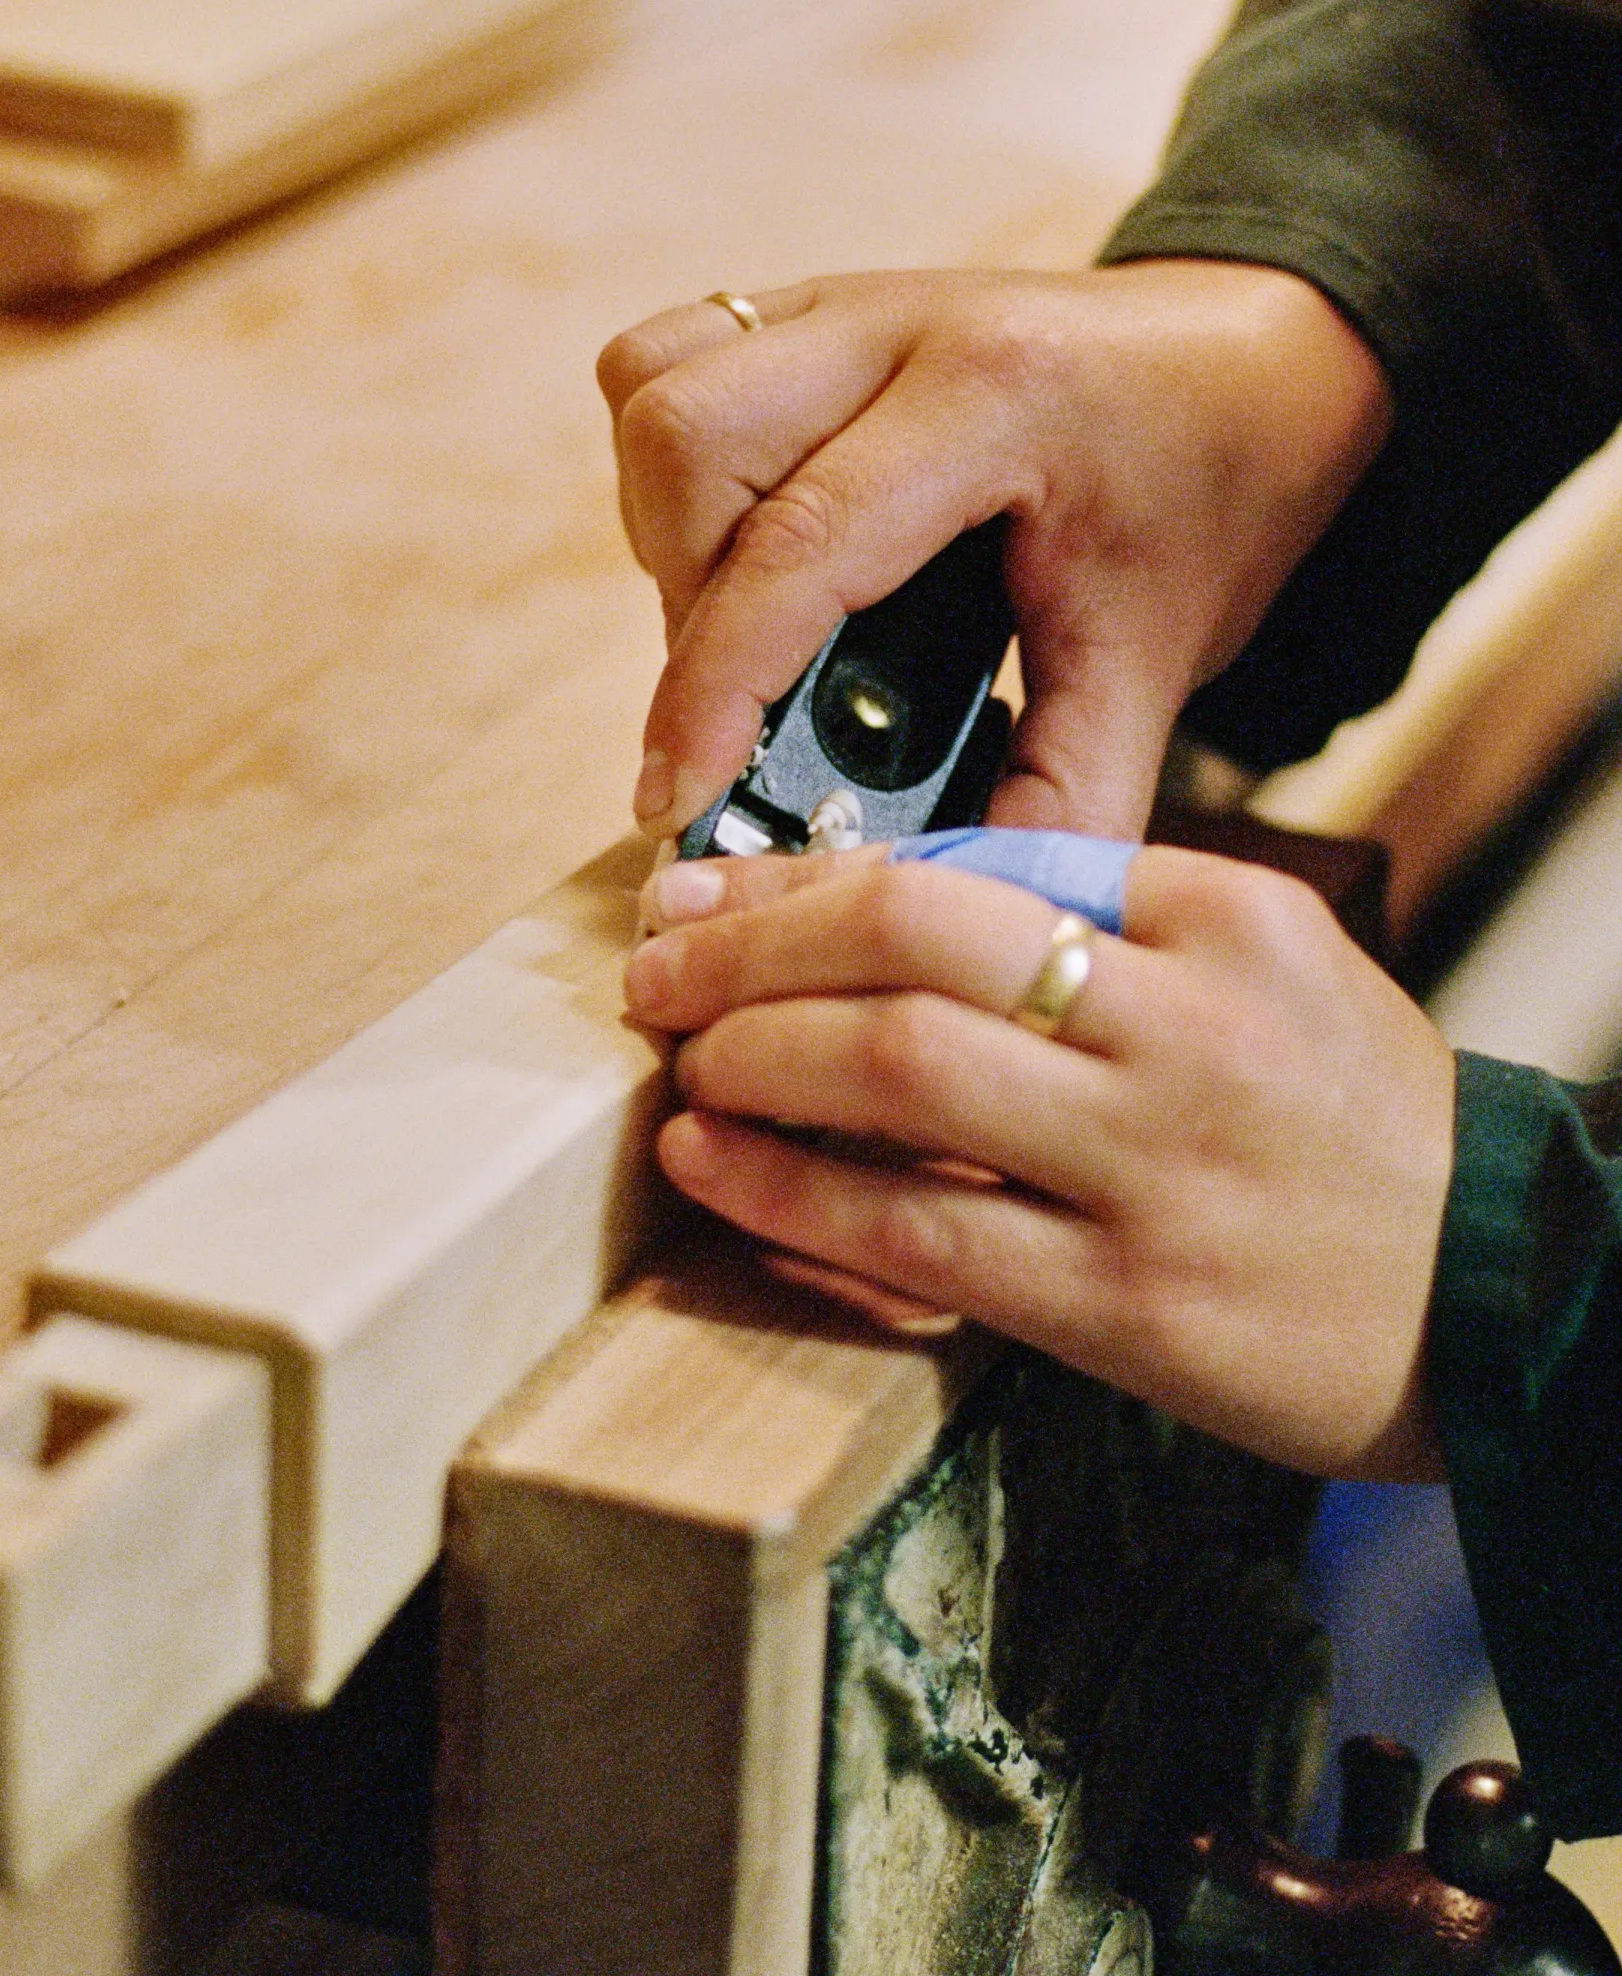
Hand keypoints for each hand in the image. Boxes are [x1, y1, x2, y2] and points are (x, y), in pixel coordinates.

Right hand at [597, 261, 1388, 839]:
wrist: (1260, 358)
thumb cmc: (1216, 494)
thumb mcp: (1158, 660)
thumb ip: (1062, 802)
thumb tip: (945, 915)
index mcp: (1001, 395)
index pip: (797, 546)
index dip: (713, 690)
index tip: (673, 800)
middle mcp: (901, 322)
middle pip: (686, 439)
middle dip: (687, 605)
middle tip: (749, 705)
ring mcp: (845, 300)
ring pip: (655, 393)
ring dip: (669, 534)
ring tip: (749, 626)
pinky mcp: (809, 308)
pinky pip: (669, 366)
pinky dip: (674, 474)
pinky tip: (746, 549)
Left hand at [625, 846, 1456, 1480]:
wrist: (1507, 1301)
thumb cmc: (1361, 1127)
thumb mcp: (1274, 973)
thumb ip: (1112, 922)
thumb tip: (887, 904)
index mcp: (1224, 920)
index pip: (976, 860)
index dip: (816, 872)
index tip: (717, 882)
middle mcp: (1189, 1026)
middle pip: (912, 938)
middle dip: (751, 940)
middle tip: (657, 960)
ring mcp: (1155, 1166)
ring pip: (896, 1068)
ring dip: (750, 1050)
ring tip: (679, 1055)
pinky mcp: (1126, 1304)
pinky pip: (917, 1233)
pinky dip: (789, 1192)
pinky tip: (710, 1164)